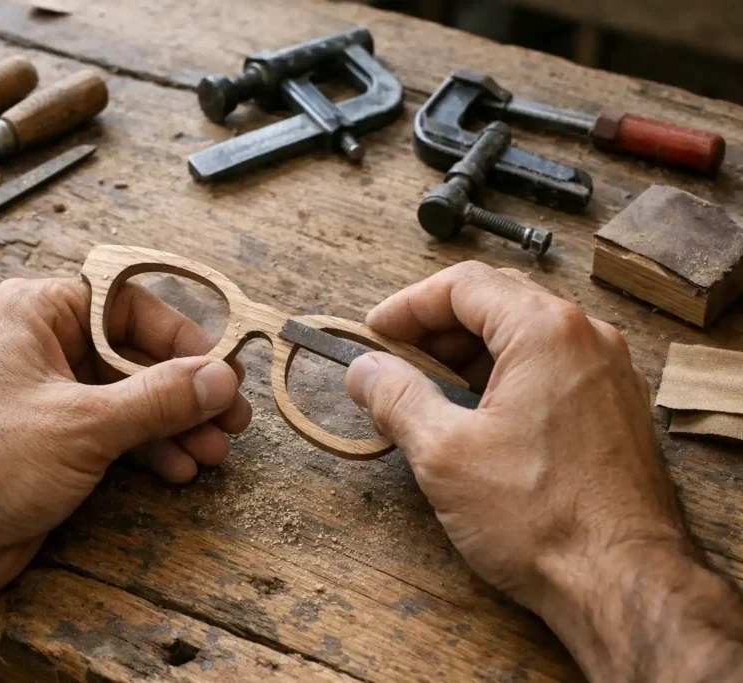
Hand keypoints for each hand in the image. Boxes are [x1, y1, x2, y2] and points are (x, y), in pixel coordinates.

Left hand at [0, 277, 251, 599]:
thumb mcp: (85, 424)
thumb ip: (159, 398)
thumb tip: (221, 379)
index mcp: (38, 312)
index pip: (127, 303)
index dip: (180, 336)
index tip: (220, 368)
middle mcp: (46, 345)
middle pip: (137, 353)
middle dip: (186, 391)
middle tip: (231, 419)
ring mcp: (53, 394)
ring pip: (132, 396)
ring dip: (176, 425)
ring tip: (212, 452)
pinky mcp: (58, 439)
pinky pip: (118, 431)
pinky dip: (151, 448)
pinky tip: (179, 468)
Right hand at [345, 262, 742, 681]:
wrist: (625, 583)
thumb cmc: (541, 517)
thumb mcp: (443, 453)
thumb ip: (395, 397)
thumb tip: (363, 370)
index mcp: (545, 331)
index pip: (463, 285)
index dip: (407, 306)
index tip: (374, 335)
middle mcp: (586, 339)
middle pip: (495, 304)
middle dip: (434, 331)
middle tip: (392, 365)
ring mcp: (608, 375)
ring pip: (522, 340)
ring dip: (466, 358)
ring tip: (425, 398)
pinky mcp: (614, 411)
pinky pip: (548, 371)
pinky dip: (502, 381)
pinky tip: (473, 421)